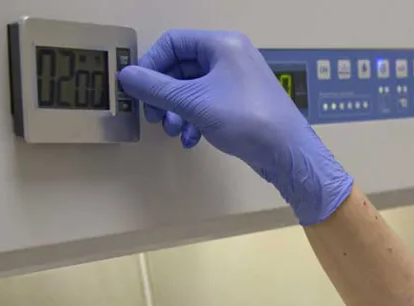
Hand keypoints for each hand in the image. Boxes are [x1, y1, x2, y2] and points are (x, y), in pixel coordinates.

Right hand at [118, 30, 352, 225]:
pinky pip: (209, 104)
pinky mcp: (243, 104)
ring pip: (194, 89)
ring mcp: (239, 80)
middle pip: (182, 67)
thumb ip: (156, 89)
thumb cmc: (244, 119)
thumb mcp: (194, 102)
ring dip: (178, 111)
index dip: (151, 65)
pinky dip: (196, 120)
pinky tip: (192, 140)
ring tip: (175, 132)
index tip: (139, 90)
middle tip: (154, 118)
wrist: (289, 153)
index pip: (173, 42)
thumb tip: (124, 76)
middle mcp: (231, 56)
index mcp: (222, 44)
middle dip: (165, 95)